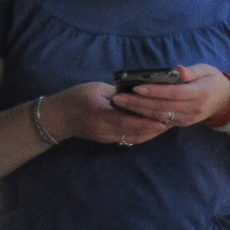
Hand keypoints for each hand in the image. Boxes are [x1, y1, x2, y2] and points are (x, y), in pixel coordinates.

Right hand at [45, 81, 166, 147]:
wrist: (56, 117)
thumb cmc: (75, 97)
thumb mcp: (97, 89)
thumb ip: (118, 92)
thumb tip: (138, 92)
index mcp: (102, 114)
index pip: (129, 120)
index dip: (148, 120)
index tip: (165, 116)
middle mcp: (106, 129)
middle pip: (135, 132)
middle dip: (155, 127)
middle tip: (173, 119)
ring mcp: (107, 137)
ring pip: (134, 138)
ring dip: (151, 132)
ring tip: (167, 124)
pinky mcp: (107, 140)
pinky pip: (129, 139)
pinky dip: (142, 135)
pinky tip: (153, 129)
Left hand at [110, 64, 229, 129]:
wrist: (224, 102)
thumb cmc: (213, 81)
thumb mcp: (207, 70)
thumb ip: (193, 71)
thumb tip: (178, 70)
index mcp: (200, 94)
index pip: (174, 93)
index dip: (155, 91)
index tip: (136, 87)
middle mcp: (192, 109)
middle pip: (162, 107)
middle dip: (138, 103)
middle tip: (118, 97)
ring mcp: (186, 119)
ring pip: (159, 117)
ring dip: (137, 111)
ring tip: (120, 104)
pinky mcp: (181, 124)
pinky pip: (160, 123)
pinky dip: (144, 119)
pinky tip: (129, 114)